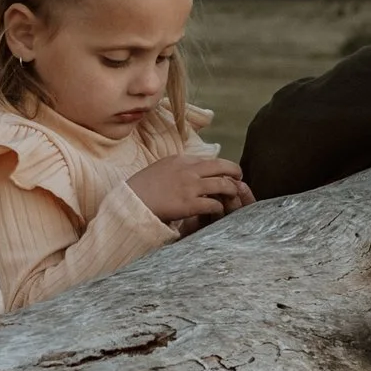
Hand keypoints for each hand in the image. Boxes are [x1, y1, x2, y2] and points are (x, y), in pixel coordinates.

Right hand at [128, 154, 254, 230]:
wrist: (130, 202)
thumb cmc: (142, 189)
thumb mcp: (160, 168)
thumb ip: (177, 168)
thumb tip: (190, 170)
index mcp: (181, 160)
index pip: (209, 159)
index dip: (221, 166)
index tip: (226, 173)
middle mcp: (188, 170)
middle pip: (222, 166)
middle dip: (235, 172)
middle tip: (240, 179)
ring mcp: (190, 186)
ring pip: (223, 184)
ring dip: (232, 191)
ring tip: (234, 197)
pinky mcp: (189, 204)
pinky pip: (214, 203)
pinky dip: (220, 207)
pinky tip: (218, 211)